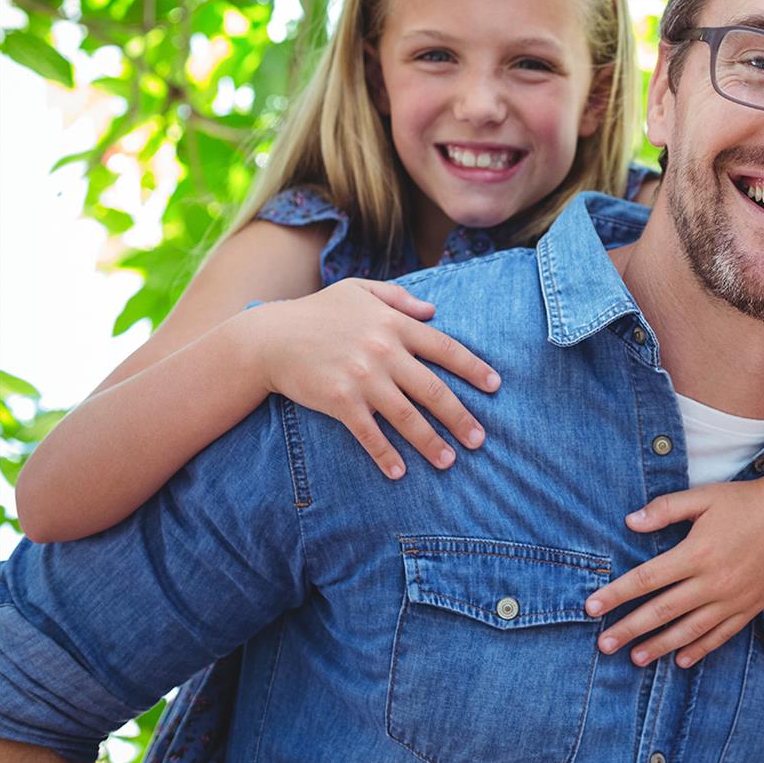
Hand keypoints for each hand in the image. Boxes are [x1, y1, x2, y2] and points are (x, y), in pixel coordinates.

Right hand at [242, 279, 499, 478]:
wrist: (268, 338)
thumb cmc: (316, 312)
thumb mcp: (359, 290)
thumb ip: (398, 298)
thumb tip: (434, 310)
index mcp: (394, 324)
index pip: (446, 349)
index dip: (474, 369)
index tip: (495, 387)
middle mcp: (384, 351)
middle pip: (434, 390)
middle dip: (461, 417)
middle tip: (480, 439)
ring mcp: (362, 378)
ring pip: (408, 416)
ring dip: (431, 442)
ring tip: (450, 461)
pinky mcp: (339, 401)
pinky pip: (369, 433)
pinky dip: (386, 454)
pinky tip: (399, 472)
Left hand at [584, 478, 763, 668]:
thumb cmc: (746, 501)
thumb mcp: (704, 497)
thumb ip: (666, 509)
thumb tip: (630, 522)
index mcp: (697, 552)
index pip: (647, 579)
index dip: (617, 594)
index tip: (591, 608)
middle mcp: (713, 580)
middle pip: (662, 611)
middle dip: (629, 629)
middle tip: (603, 645)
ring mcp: (733, 598)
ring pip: (689, 629)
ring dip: (659, 646)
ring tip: (635, 658)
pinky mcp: (750, 606)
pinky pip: (720, 635)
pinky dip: (699, 649)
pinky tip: (680, 659)